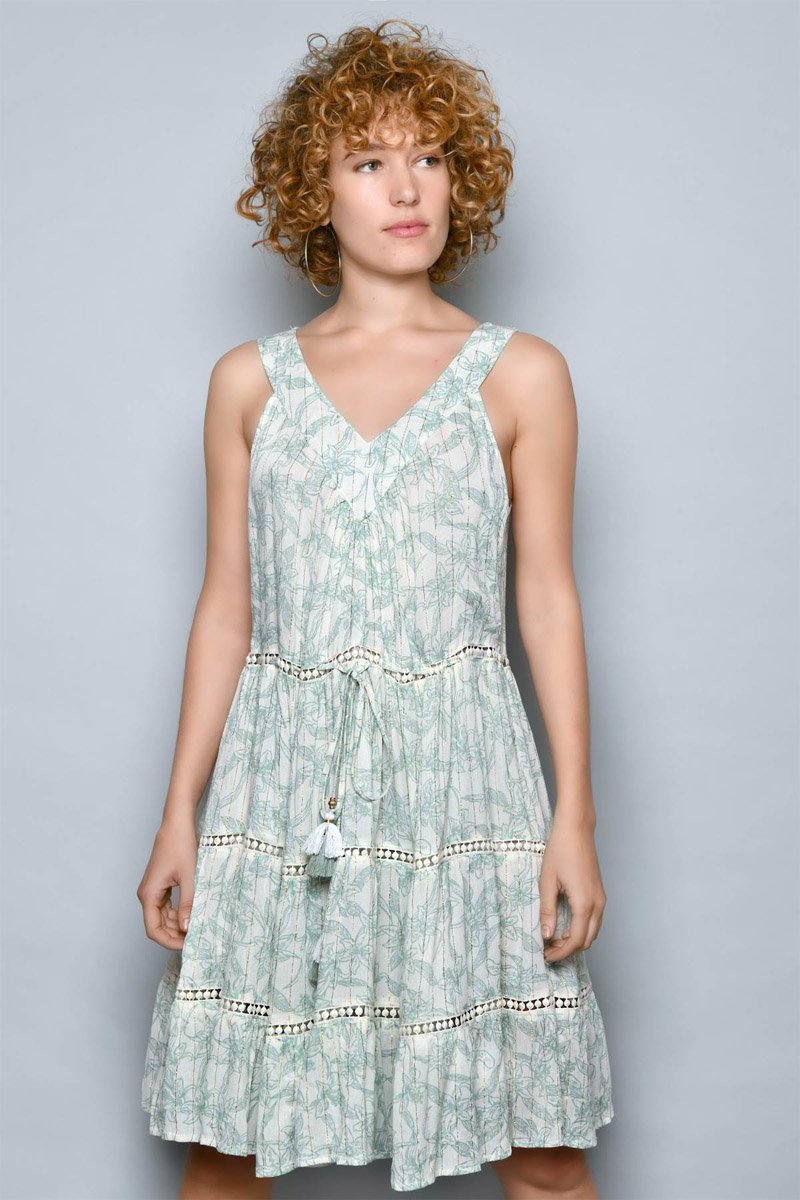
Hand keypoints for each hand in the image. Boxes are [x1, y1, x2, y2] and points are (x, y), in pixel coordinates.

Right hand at [136, 818, 197, 949]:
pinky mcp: (161, 886)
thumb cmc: (181, 845)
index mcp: (149, 894)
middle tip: (197, 939)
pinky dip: (178, 914)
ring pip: (163, 918)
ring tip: (197, 929)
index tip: (188, 946)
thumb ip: (188, 903)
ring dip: (178, 925)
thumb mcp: (189, 876)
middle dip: (175, 935)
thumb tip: (187, 928)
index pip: (154, 930)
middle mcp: (147, 894)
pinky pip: (167, 907)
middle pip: (157, 926)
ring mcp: (153, 890)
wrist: (177, 824)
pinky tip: (193, 916)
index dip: (169, 942)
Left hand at [539, 815, 605, 962]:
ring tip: (553, 939)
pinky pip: (594, 920)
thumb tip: (546, 936)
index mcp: (585, 903)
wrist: (576, 829)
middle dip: (568, 949)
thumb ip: (547, 911)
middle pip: (587, 940)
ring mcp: (601, 898)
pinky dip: (582, 929)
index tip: (546, 956)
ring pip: (593, 931)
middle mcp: (597, 904)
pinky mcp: (599, 892)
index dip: (561, 953)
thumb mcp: (547, 882)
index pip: (576, 941)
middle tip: (548, 950)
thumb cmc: (560, 850)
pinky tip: (564, 925)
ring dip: (576, 940)